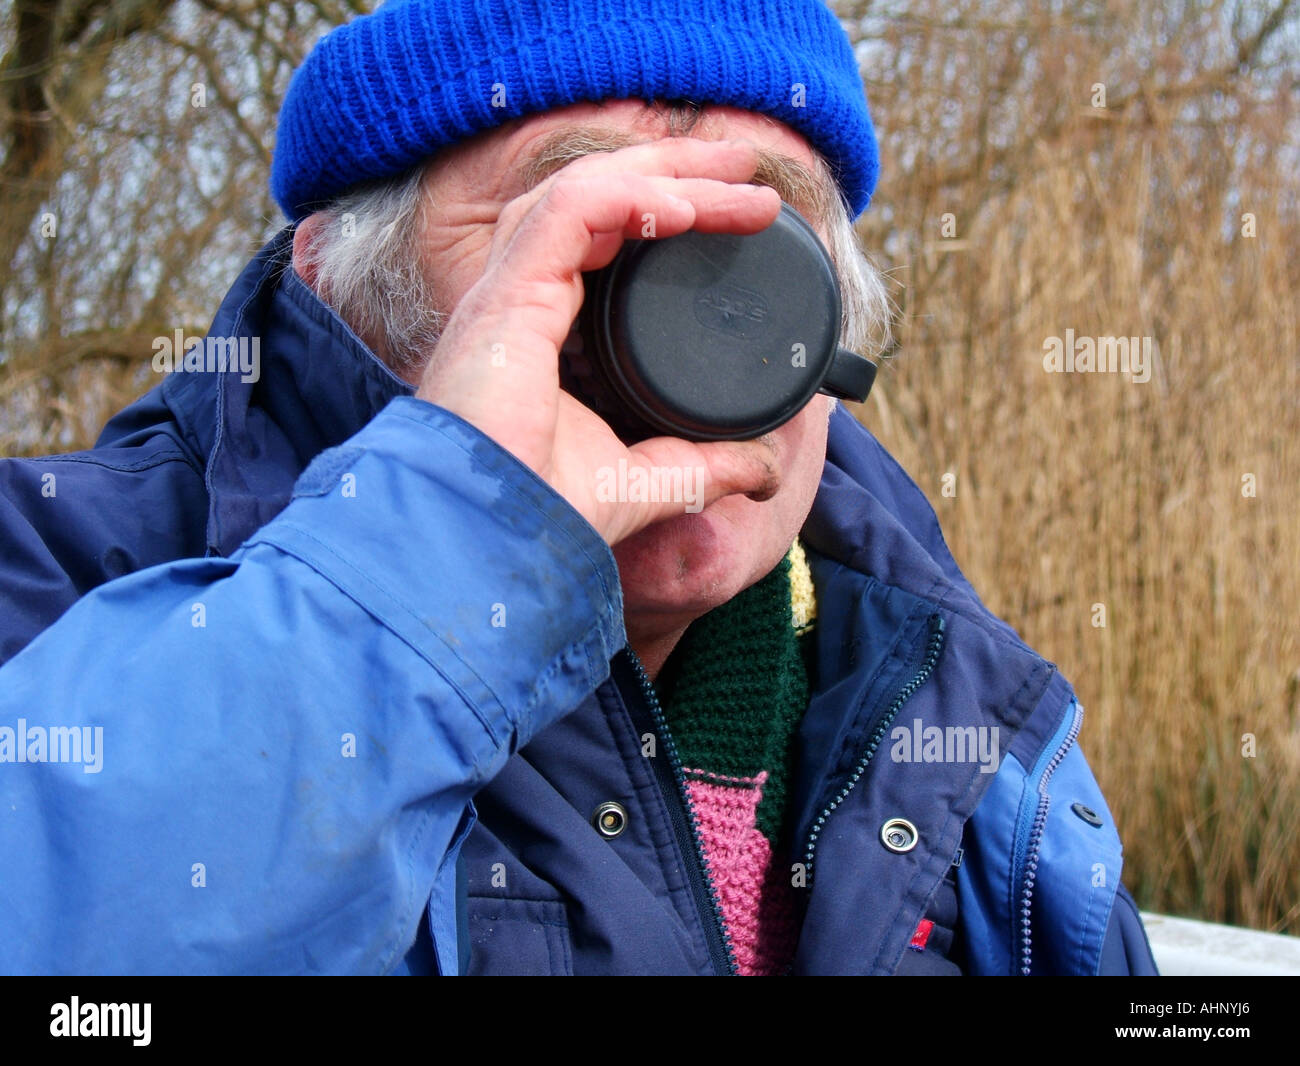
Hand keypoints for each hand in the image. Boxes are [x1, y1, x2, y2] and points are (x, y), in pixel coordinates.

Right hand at [415, 138, 784, 546]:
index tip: (741, 210)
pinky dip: (630, 200)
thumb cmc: (542, 516)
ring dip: (666, 173)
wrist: (489, 544)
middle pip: (598, 198)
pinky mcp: (506, 298)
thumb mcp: (650, 479)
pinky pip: (569, 213)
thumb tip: (770, 469)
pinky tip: (686, 209)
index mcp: (544, 330)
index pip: (604, 238)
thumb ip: (708, 465)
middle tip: (746, 166)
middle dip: (677, 169)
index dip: (667, 209)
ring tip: (736, 176)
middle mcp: (522, 299)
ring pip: (587, 191)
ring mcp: (509, 292)